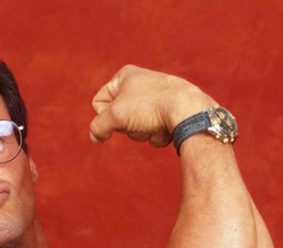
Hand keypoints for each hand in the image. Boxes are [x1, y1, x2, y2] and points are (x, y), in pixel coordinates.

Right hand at [89, 65, 214, 146]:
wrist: (187, 110)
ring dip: (141, 133)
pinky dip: (155, 134)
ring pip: (133, 128)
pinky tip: (166, 127)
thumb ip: (98, 126)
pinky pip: (150, 131)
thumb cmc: (150, 106)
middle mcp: (139, 84)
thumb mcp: (115, 115)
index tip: (118, 116)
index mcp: (124, 76)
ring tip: (154, 124)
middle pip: (117, 118)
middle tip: (138, 120)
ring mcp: (153, 99)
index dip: (104, 116)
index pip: (99, 102)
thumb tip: (95, 136)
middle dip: (126, 127)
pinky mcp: (166, 112)